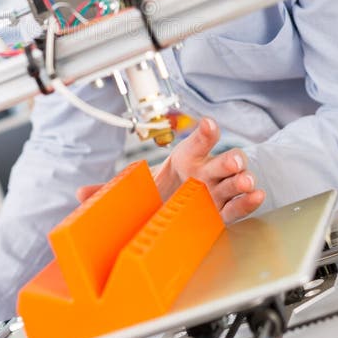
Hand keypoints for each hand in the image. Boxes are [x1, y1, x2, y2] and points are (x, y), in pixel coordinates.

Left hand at [76, 117, 264, 223]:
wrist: (171, 212)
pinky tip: (256, 195)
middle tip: (233, 160)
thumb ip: (109, 190)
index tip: (209, 124)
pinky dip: (249, 201)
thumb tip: (81, 193)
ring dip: (241, 179)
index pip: (195, 144)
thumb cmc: (157, 194)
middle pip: (219, 162)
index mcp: (183, 161)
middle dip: (228, 160)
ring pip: (232, 182)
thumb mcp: (133, 190)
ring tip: (245, 181)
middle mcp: (203, 173)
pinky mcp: (224, 213)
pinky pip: (239, 205)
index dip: (203, 134)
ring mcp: (216, 192)